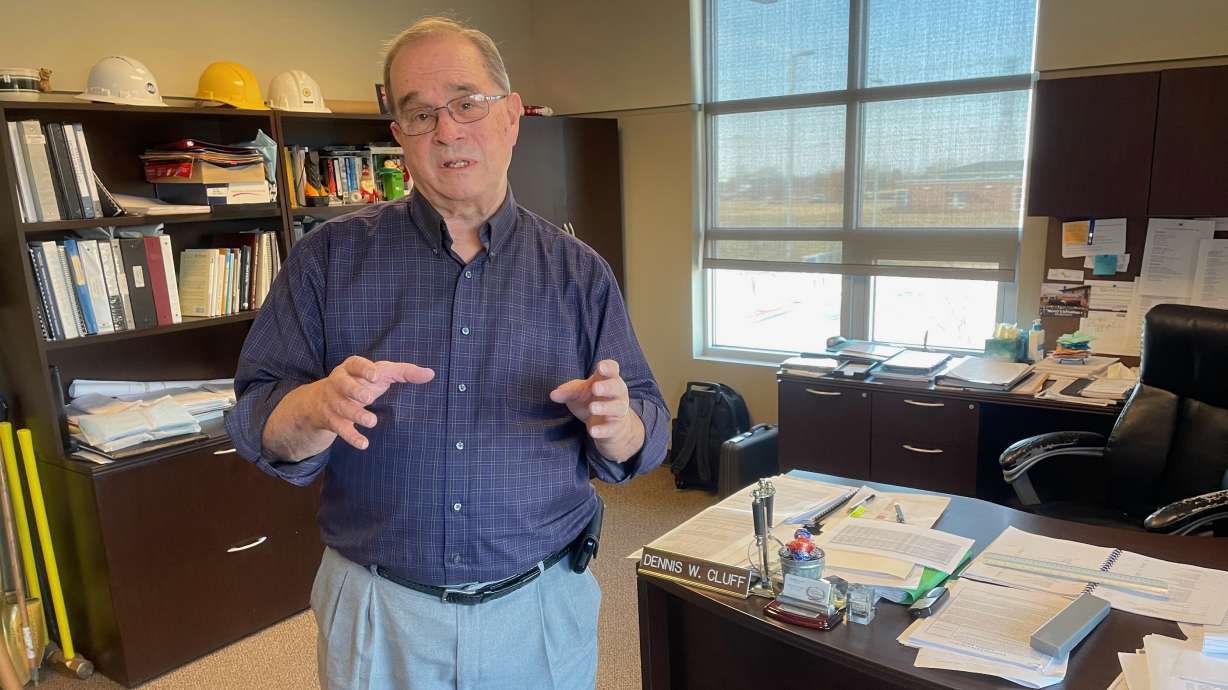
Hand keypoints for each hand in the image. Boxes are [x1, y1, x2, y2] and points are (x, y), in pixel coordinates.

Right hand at [267, 355, 433, 457]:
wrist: (321, 402)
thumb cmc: (360, 383)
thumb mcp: (380, 375)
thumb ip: (404, 372)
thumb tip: (431, 374)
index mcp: (351, 368)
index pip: (355, 363)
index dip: (364, 368)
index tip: (375, 375)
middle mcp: (338, 382)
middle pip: (342, 384)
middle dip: (354, 390)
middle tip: (368, 398)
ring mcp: (332, 401)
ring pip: (340, 407)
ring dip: (356, 414)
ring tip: (372, 421)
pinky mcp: (331, 420)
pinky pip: (339, 428)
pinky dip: (351, 437)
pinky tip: (364, 444)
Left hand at [550, 359, 630, 438]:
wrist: (609, 427)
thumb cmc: (593, 401)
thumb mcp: (579, 394)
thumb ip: (567, 392)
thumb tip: (553, 395)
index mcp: (608, 380)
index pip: (613, 369)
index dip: (608, 367)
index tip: (600, 367)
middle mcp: (617, 394)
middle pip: (617, 387)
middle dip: (607, 387)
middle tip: (595, 388)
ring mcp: (618, 411)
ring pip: (617, 407)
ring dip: (605, 407)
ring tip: (592, 408)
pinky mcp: (616, 428)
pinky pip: (611, 428)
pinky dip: (602, 430)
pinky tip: (592, 431)